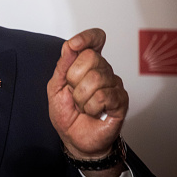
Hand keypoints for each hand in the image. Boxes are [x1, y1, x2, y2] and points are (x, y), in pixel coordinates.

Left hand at [47, 28, 128, 159]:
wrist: (75, 139)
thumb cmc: (66, 113)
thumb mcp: (55, 87)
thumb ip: (62, 66)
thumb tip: (70, 46)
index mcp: (86, 64)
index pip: (95, 39)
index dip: (87, 37)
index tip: (75, 44)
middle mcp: (103, 70)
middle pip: (91, 57)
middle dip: (74, 78)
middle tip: (74, 92)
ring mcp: (114, 84)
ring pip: (96, 78)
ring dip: (81, 97)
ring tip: (82, 105)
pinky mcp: (121, 100)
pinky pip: (104, 96)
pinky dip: (91, 107)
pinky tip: (93, 111)